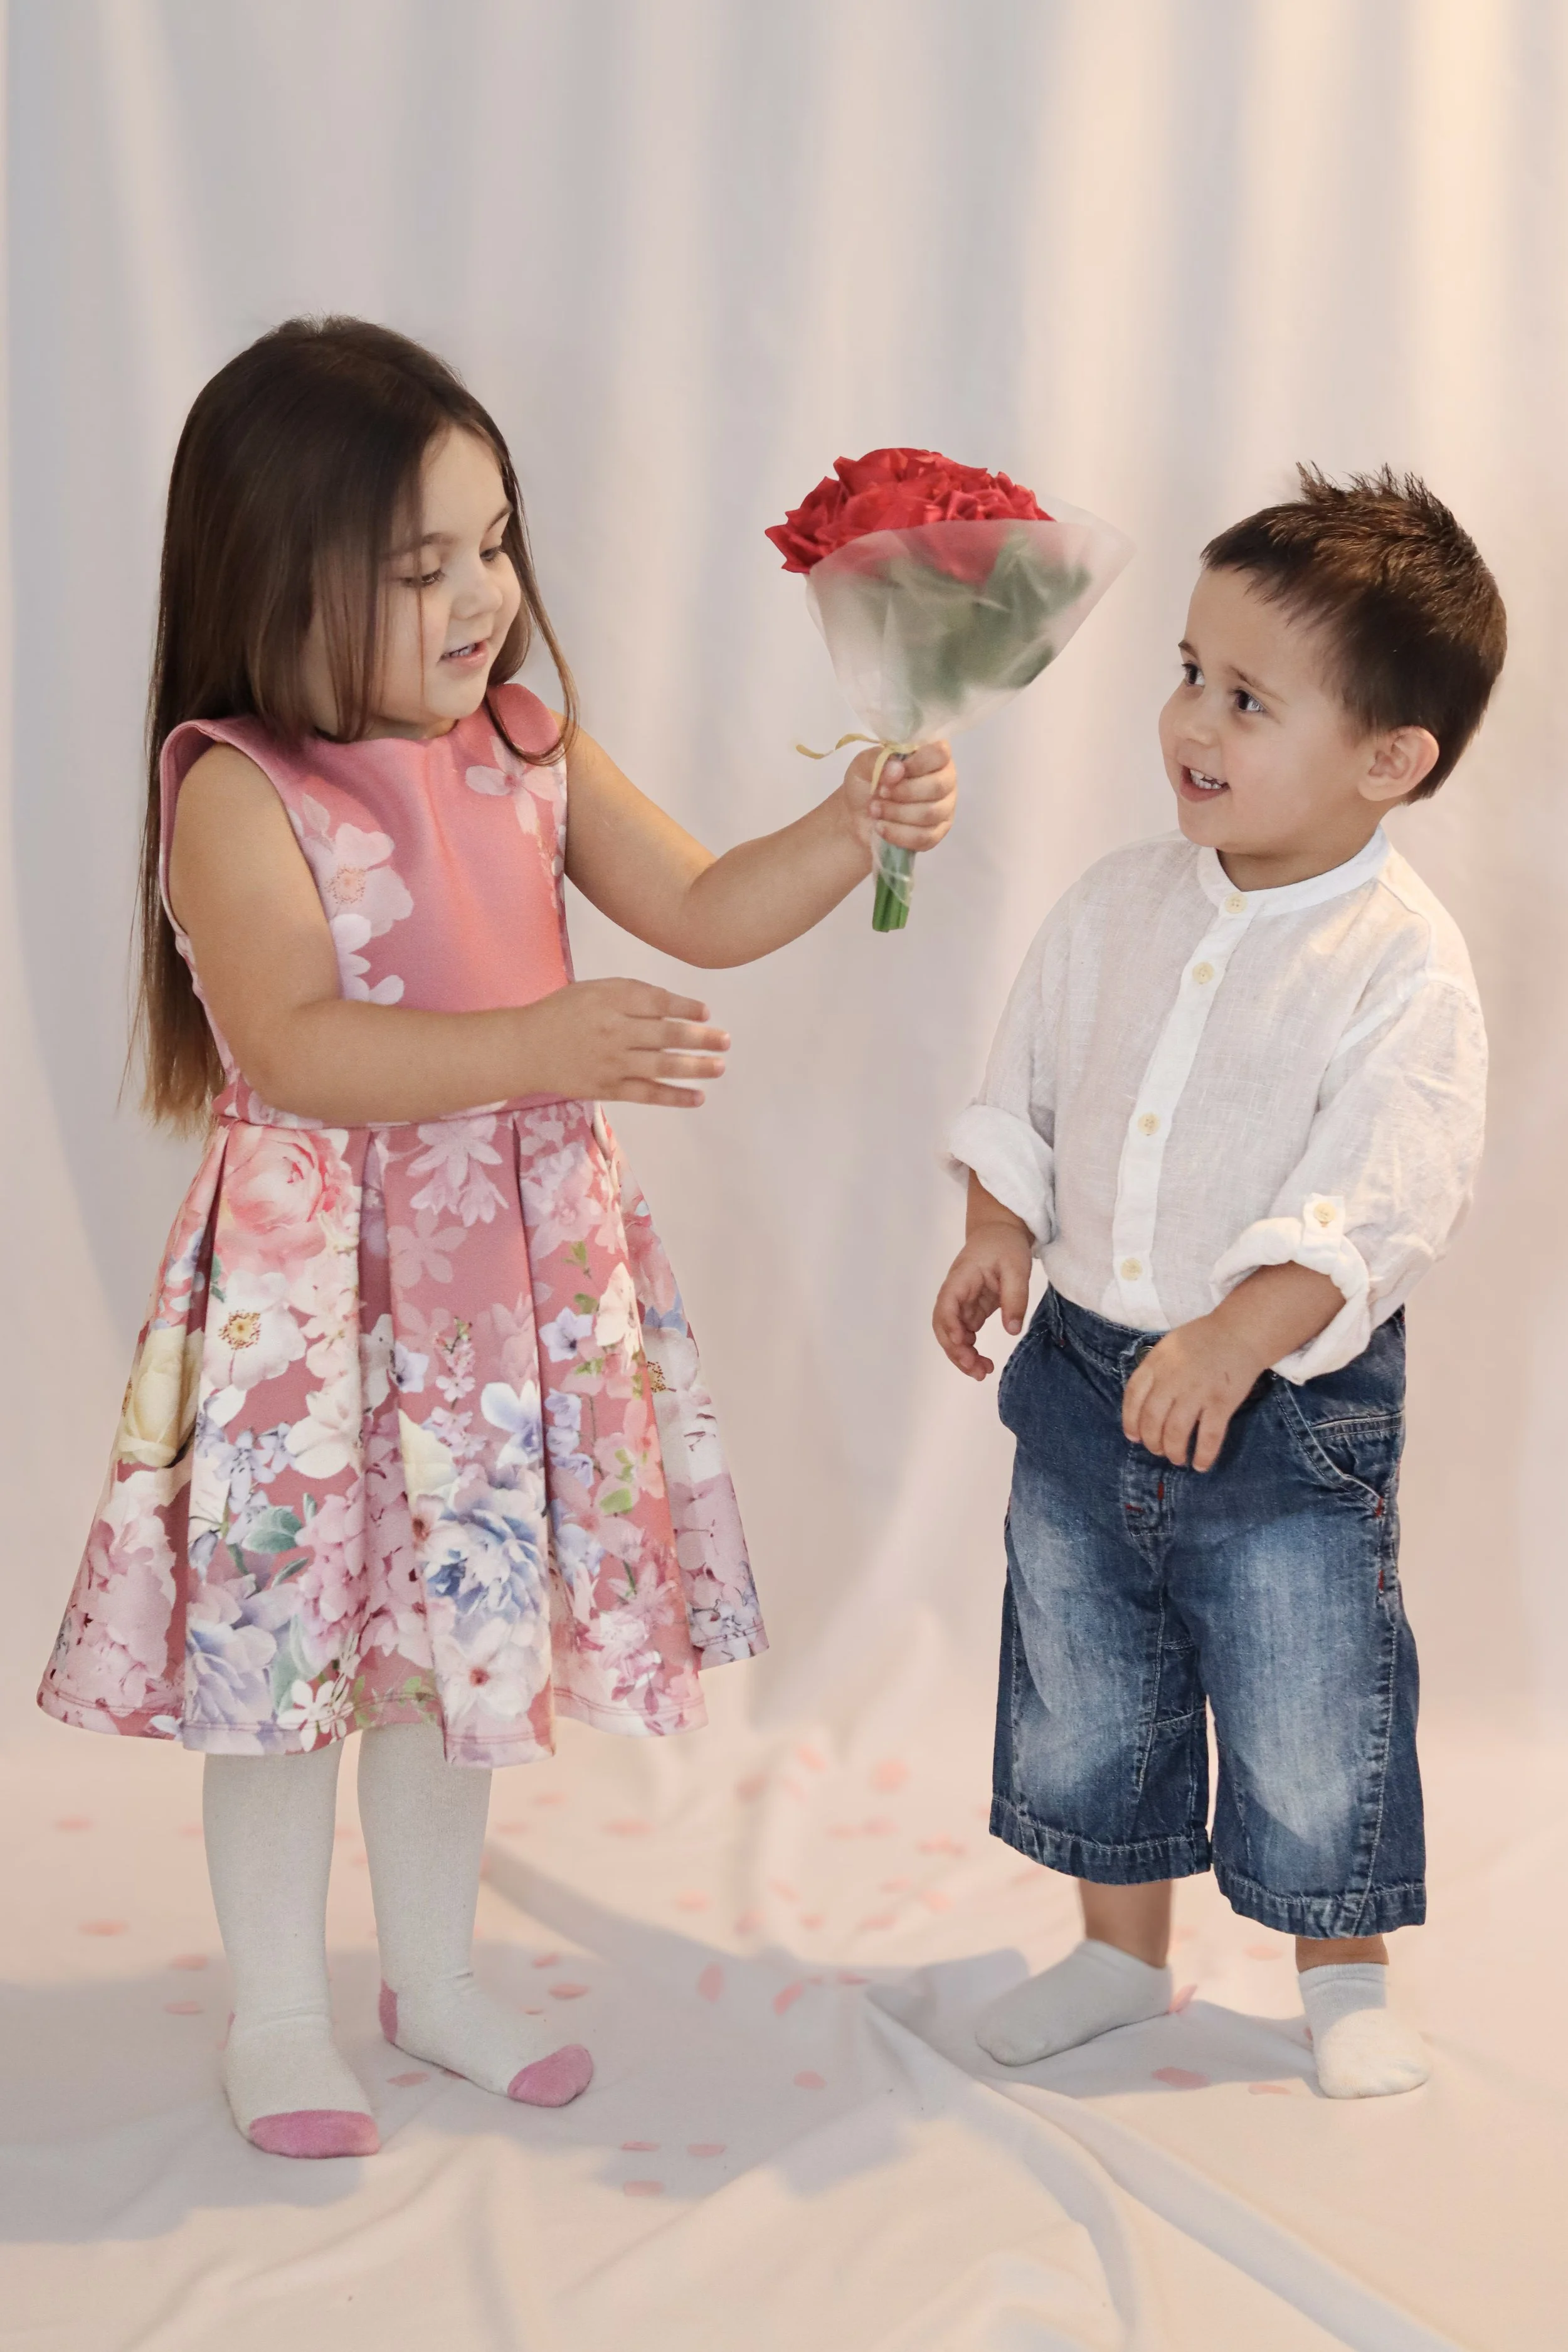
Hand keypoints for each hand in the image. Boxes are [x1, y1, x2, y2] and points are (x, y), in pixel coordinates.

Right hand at [518, 980, 728, 1107]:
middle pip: (667, 1034)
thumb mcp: (594, 990)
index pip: (658, 1003)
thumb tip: (673, 1005)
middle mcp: (614, 1030)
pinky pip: (647, 1093)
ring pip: (662, 1065)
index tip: (706, 1013)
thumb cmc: (563, 1013)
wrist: (526, 1048)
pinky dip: (675, 1096)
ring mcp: (612, 1062)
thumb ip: (630, 994)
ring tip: (720, 1066)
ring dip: (696, 1067)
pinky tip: (698, 1097)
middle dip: (701, 1038)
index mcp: (611, 1000)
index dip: (686, 1008)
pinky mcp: (608, 1088)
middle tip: (726, 1041)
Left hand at [840, 740, 957, 859]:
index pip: (940, 753)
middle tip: (881, 793)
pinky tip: (881, 827)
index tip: (894, 772)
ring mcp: (944, 808)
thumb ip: (878, 760)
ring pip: (930, 813)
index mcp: (931, 756)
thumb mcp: (862, 765)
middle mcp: (944, 780)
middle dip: (904, 792)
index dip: (918, 763)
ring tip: (875, 810)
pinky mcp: (936, 834)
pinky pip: (924, 837)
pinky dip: (898, 833)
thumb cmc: (865, 785)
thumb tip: (897, 769)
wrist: (856, 818)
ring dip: (897, 813)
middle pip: (938, 786)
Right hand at [933, 1223, 1033, 1378]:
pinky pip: (964, 1334)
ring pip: (952, 1334)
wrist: (1000, 1231)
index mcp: (960, 1279)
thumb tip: (1011, 1330)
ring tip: (982, 1372)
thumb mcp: (1017, 1267)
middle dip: (955, 1351)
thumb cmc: (1006, 1244)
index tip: (965, 1343)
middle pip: (943, 1326)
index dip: (951, 1327)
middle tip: (977, 1370)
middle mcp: (954, 1293)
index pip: (946, 1306)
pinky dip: (970, 1350)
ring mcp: (961, 1303)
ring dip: (961, 1355)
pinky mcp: (970, 1310)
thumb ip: (1015, 1298)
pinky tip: (983, 1362)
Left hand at [1120, 1312, 1268, 1472]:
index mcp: (1156, 1364)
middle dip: (1152, 1442)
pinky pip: (1209, 1436)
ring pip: (1176, 1432)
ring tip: (1177, 1458)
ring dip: (1174, 1452)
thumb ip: (1154, 1371)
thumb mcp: (1168, 1346)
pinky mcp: (1221, 1402)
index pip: (1133, 1397)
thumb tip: (1142, 1404)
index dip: (1130, 1421)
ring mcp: (1197, 1391)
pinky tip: (1200, 1465)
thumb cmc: (1202, 1340)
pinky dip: (1203, 1455)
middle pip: (1152, 1420)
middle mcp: (1172, 1379)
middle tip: (1158, 1450)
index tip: (1134, 1436)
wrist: (1239, 1332)